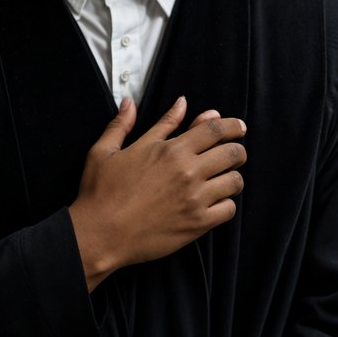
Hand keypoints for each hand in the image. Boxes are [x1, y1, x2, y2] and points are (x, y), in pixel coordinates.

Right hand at [68, 96, 246, 290]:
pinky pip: (229, 210)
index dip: (231, 125)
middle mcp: (187, 171)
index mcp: (169, 150)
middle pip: (232, 152)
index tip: (238, 127)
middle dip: (237, 150)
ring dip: (233, 178)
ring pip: (235, 181)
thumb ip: (124, 124)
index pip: (214, 128)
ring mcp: (195, 198)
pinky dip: (226, 204)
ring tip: (224, 180)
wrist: (99, 234)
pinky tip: (214, 203)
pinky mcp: (197, 223)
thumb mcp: (107, 150)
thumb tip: (130, 102)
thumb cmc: (100, 193)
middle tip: (233, 154)